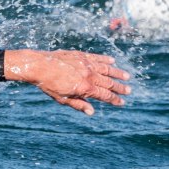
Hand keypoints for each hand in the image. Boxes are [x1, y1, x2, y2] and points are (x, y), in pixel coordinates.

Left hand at [3, 50, 130, 114]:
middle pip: (108, 83)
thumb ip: (79, 104)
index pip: (105, 95)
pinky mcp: (81, 55)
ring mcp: (86, 64)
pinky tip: (112, 61)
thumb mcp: (63, 99)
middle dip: (119, 88)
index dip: (115, 100)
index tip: (122, 103)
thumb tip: (92, 112)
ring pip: (106, 69)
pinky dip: (105, 59)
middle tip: (129, 91)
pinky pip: (96, 57)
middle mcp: (89, 75)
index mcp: (85, 88)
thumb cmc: (49, 85)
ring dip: (117, 73)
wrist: (38, 66)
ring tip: (127, 76)